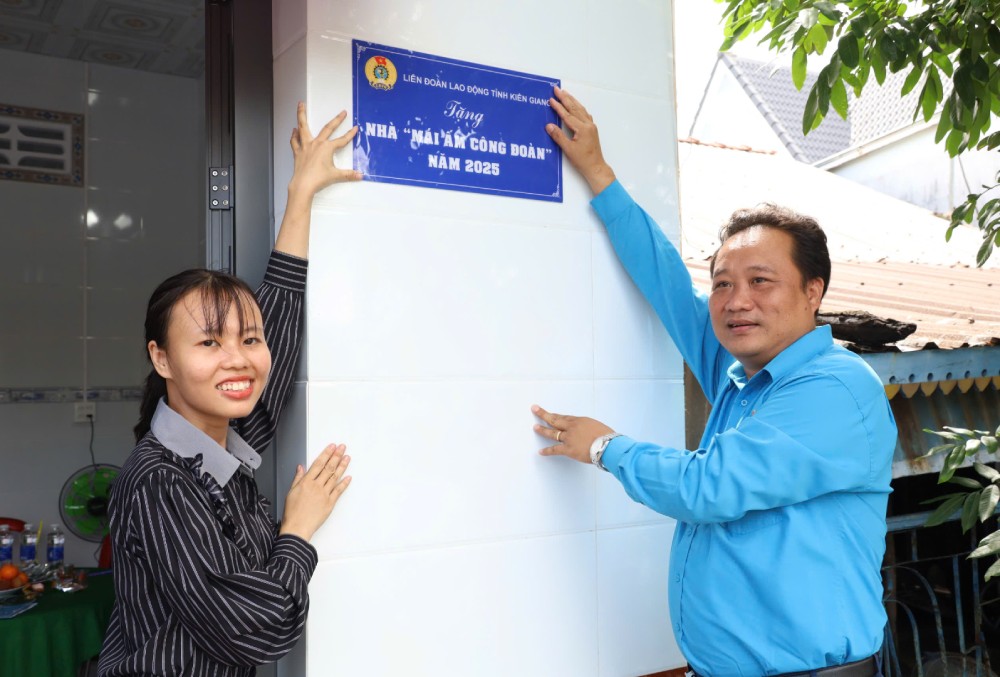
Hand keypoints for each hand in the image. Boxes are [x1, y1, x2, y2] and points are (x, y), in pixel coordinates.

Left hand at [275, 103, 362, 257]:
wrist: (303, 184)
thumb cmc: (318, 179)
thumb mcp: (336, 176)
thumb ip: (348, 174)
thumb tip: (360, 175)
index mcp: (327, 148)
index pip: (342, 140)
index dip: (350, 134)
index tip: (355, 128)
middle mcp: (316, 143)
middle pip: (327, 128)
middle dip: (337, 120)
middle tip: (342, 112)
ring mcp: (306, 146)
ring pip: (303, 126)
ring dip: (302, 114)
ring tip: (300, 104)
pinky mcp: (297, 151)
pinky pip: (294, 140)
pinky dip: (294, 134)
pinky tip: (294, 129)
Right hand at [279, 443, 351, 541]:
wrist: (297, 527)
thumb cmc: (292, 512)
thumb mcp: (291, 492)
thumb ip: (298, 478)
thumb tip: (301, 467)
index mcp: (306, 482)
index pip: (318, 464)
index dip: (326, 454)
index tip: (332, 447)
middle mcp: (316, 486)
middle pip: (328, 468)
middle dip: (336, 456)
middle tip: (342, 448)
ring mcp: (324, 494)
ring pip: (335, 477)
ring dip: (342, 466)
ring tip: (347, 458)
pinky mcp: (330, 503)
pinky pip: (338, 491)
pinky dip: (344, 483)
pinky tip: (348, 477)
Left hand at [532, 404, 613, 463]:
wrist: (608, 445)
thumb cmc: (607, 437)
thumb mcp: (596, 427)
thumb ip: (587, 428)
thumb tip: (585, 433)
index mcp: (579, 421)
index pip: (564, 417)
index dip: (556, 415)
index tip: (550, 413)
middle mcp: (572, 427)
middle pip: (555, 419)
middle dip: (543, 414)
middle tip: (535, 409)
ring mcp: (569, 438)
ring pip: (552, 433)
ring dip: (542, 430)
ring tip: (535, 427)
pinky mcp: (568, 449)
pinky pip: (555, 449)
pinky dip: (547, 451)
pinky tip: (540, 451)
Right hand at [545, 87, 615, 194]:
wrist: (596, 167)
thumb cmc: (582, 160)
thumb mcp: (568, 149)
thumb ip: (558, 136)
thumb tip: (549, 126)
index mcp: (582, 129)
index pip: (567, 115)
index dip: (558, 107)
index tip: (551, 99)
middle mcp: (588, 125)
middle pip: (575, 108)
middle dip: (565, 98)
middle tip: (557, 89)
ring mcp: (591, 126)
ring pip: (580, 109)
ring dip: (572, 100)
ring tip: (565, 93)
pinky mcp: (592, 129)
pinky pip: (584, 114)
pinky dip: (578, 108)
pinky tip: (576, 106)